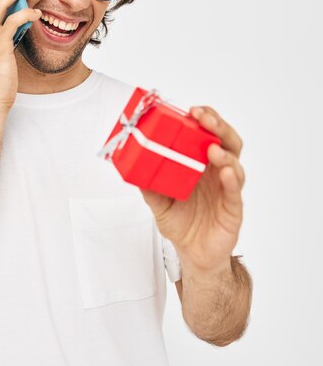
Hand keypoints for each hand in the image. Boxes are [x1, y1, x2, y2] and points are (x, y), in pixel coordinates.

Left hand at [139, 106, 244, 273]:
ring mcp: (227, 189)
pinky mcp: (233, 209)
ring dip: (224, 153)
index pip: (208, 134)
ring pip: (235, 163)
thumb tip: (130, 166)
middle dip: (218, 126)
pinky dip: (232, 180)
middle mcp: (217, 172)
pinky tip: (226, 172)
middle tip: (203, 118)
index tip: (192, 110)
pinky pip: (235, 192)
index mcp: (202, 164)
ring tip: (211, 148)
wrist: (192, 255)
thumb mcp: (157, 202)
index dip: (204, 119)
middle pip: (226, 141)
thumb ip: (147, 184)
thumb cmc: (180, 223)